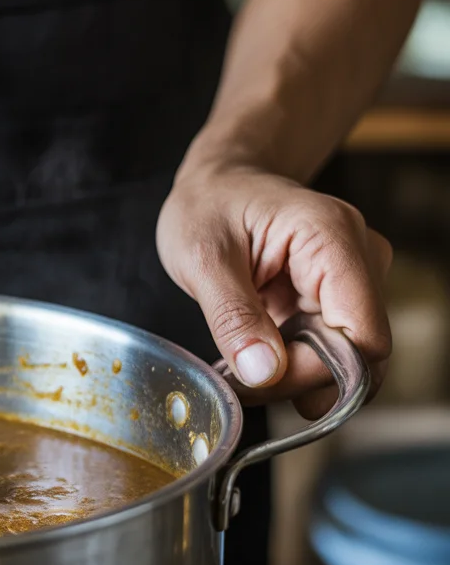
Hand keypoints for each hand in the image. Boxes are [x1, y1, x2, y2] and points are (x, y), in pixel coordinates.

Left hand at [156, 164, 391, 418]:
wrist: (217, 183)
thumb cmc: (209, 204)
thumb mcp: (201, 257)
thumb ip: (232, 316)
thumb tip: (264, 373)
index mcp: (332, 239)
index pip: (363, 337)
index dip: (319, 374)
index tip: (260, 380)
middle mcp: (359, 259)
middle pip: (358, 356)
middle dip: (299, 379)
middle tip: (240, 381)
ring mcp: (352, 280)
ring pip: (344, 359)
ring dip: (292, 374)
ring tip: (239, 361)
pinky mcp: (336, 298)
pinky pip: (327, 349)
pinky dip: (291, 362)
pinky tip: (254, 352)